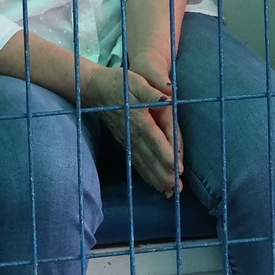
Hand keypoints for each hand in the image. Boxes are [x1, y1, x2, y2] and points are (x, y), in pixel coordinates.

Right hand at [85, 63, 181, 196]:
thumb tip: (167, 97)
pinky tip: (156, 185)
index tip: (178, 168)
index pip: (155, 139)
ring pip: (144, 163)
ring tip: (169, 192)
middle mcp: (134, 133)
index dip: (167, 154)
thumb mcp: (137, 81)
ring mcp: (128, 140)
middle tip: (177, 188)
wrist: (96, 89)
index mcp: (139, 117)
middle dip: (164, 173)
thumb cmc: (121, 83)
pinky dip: (146, 175)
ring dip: (156, 179)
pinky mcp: (125, 143)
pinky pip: (137, 162)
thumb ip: (152, 91)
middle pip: (151, 156)